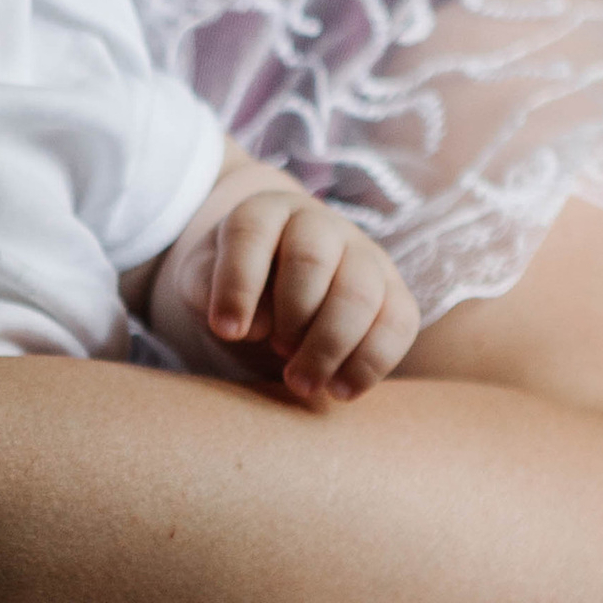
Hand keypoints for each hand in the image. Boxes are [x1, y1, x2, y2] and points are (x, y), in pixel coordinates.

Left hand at [206, 188, 419, 408]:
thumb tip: (255, 324)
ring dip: (330, 347)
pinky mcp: (394, 292)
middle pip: (313, 260)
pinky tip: (340, 390)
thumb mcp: (202, 283)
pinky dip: (371, 363)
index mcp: (266, 211)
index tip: (227, 332)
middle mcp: (320, 224)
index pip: (251, 231)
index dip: (238, 283)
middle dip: (292, 318)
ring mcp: (363, 255)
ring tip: (303, 384)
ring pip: (360, 293)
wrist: (277, 291)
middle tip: (277, 354)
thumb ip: (209, 291)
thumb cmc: (236, 287)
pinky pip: (399, 323)